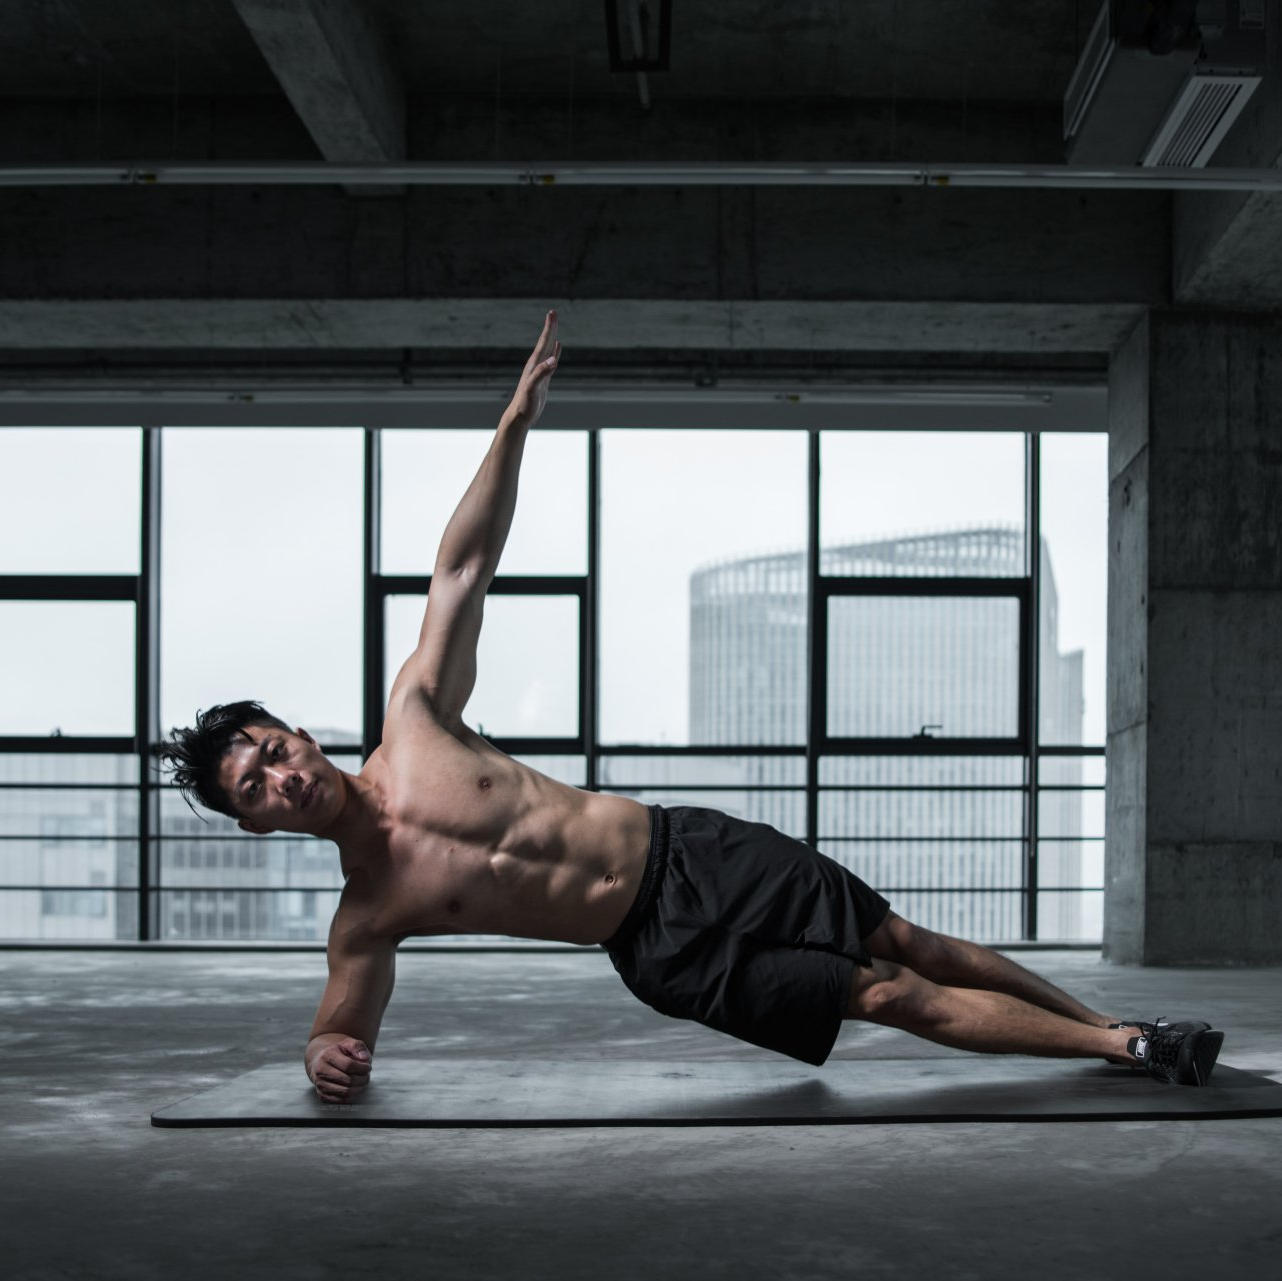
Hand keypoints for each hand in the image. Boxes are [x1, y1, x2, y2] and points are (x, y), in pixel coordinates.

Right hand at [309, 1037, 372, 1103]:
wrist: (321, 1061)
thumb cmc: (338, 1052)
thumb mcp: (348, 1043)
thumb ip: (358, 1047)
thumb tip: (364, 1058)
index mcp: (327, 1055)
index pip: (348, 1065)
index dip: (362, 1068)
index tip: (368, 1067)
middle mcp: (321, 1071)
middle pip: (348, 1080)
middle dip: (362, 1079)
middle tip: (367, 1076)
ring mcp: (320, 1084)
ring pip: (345, 1092)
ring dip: (359, 1088)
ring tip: (362, 1082)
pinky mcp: (322, 1095)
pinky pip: (341, 1100)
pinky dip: (352, 1096)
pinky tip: (355, 1088)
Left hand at [503, 310, 560, 429]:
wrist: (520, 416)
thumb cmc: (524, 404)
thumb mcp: (533, 388)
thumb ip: (541, 373)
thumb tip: (553, 360)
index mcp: (534, 364)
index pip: (543, 342)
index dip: (549, 328)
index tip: (552, 313)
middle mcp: (536, 365)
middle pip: (545, 342)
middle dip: (550, 328)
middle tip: (553, 313)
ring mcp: (540, 371)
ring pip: (548, 350)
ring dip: (552, 337)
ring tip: (554, 326)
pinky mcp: (544, 379)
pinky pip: (551, 361)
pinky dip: (555, 352)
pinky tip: (557, 347)